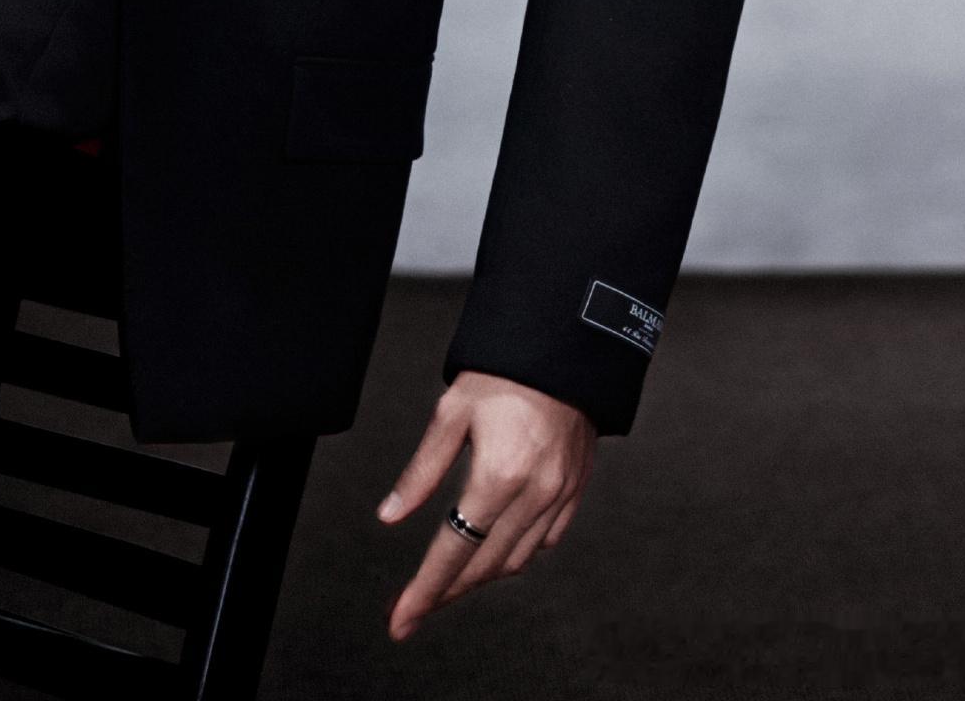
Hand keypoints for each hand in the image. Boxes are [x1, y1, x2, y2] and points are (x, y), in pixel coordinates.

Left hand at [376, 368, 594, 639]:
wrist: (562, 347)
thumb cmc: (503, 372)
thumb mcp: (451, 413)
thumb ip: (421, 471)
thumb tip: (390, 514)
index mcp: (499, 475)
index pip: (454, 549)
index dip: (425, 589)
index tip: (402, 618)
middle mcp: (534, 494)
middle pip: (484, 566)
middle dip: (446, 592)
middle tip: (414, 608)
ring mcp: (559, 497)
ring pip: (515, 562)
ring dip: (479, 579)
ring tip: (446, 584)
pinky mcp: (574, 492)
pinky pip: (544, 543)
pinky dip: (514, 557)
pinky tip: (493, 554)